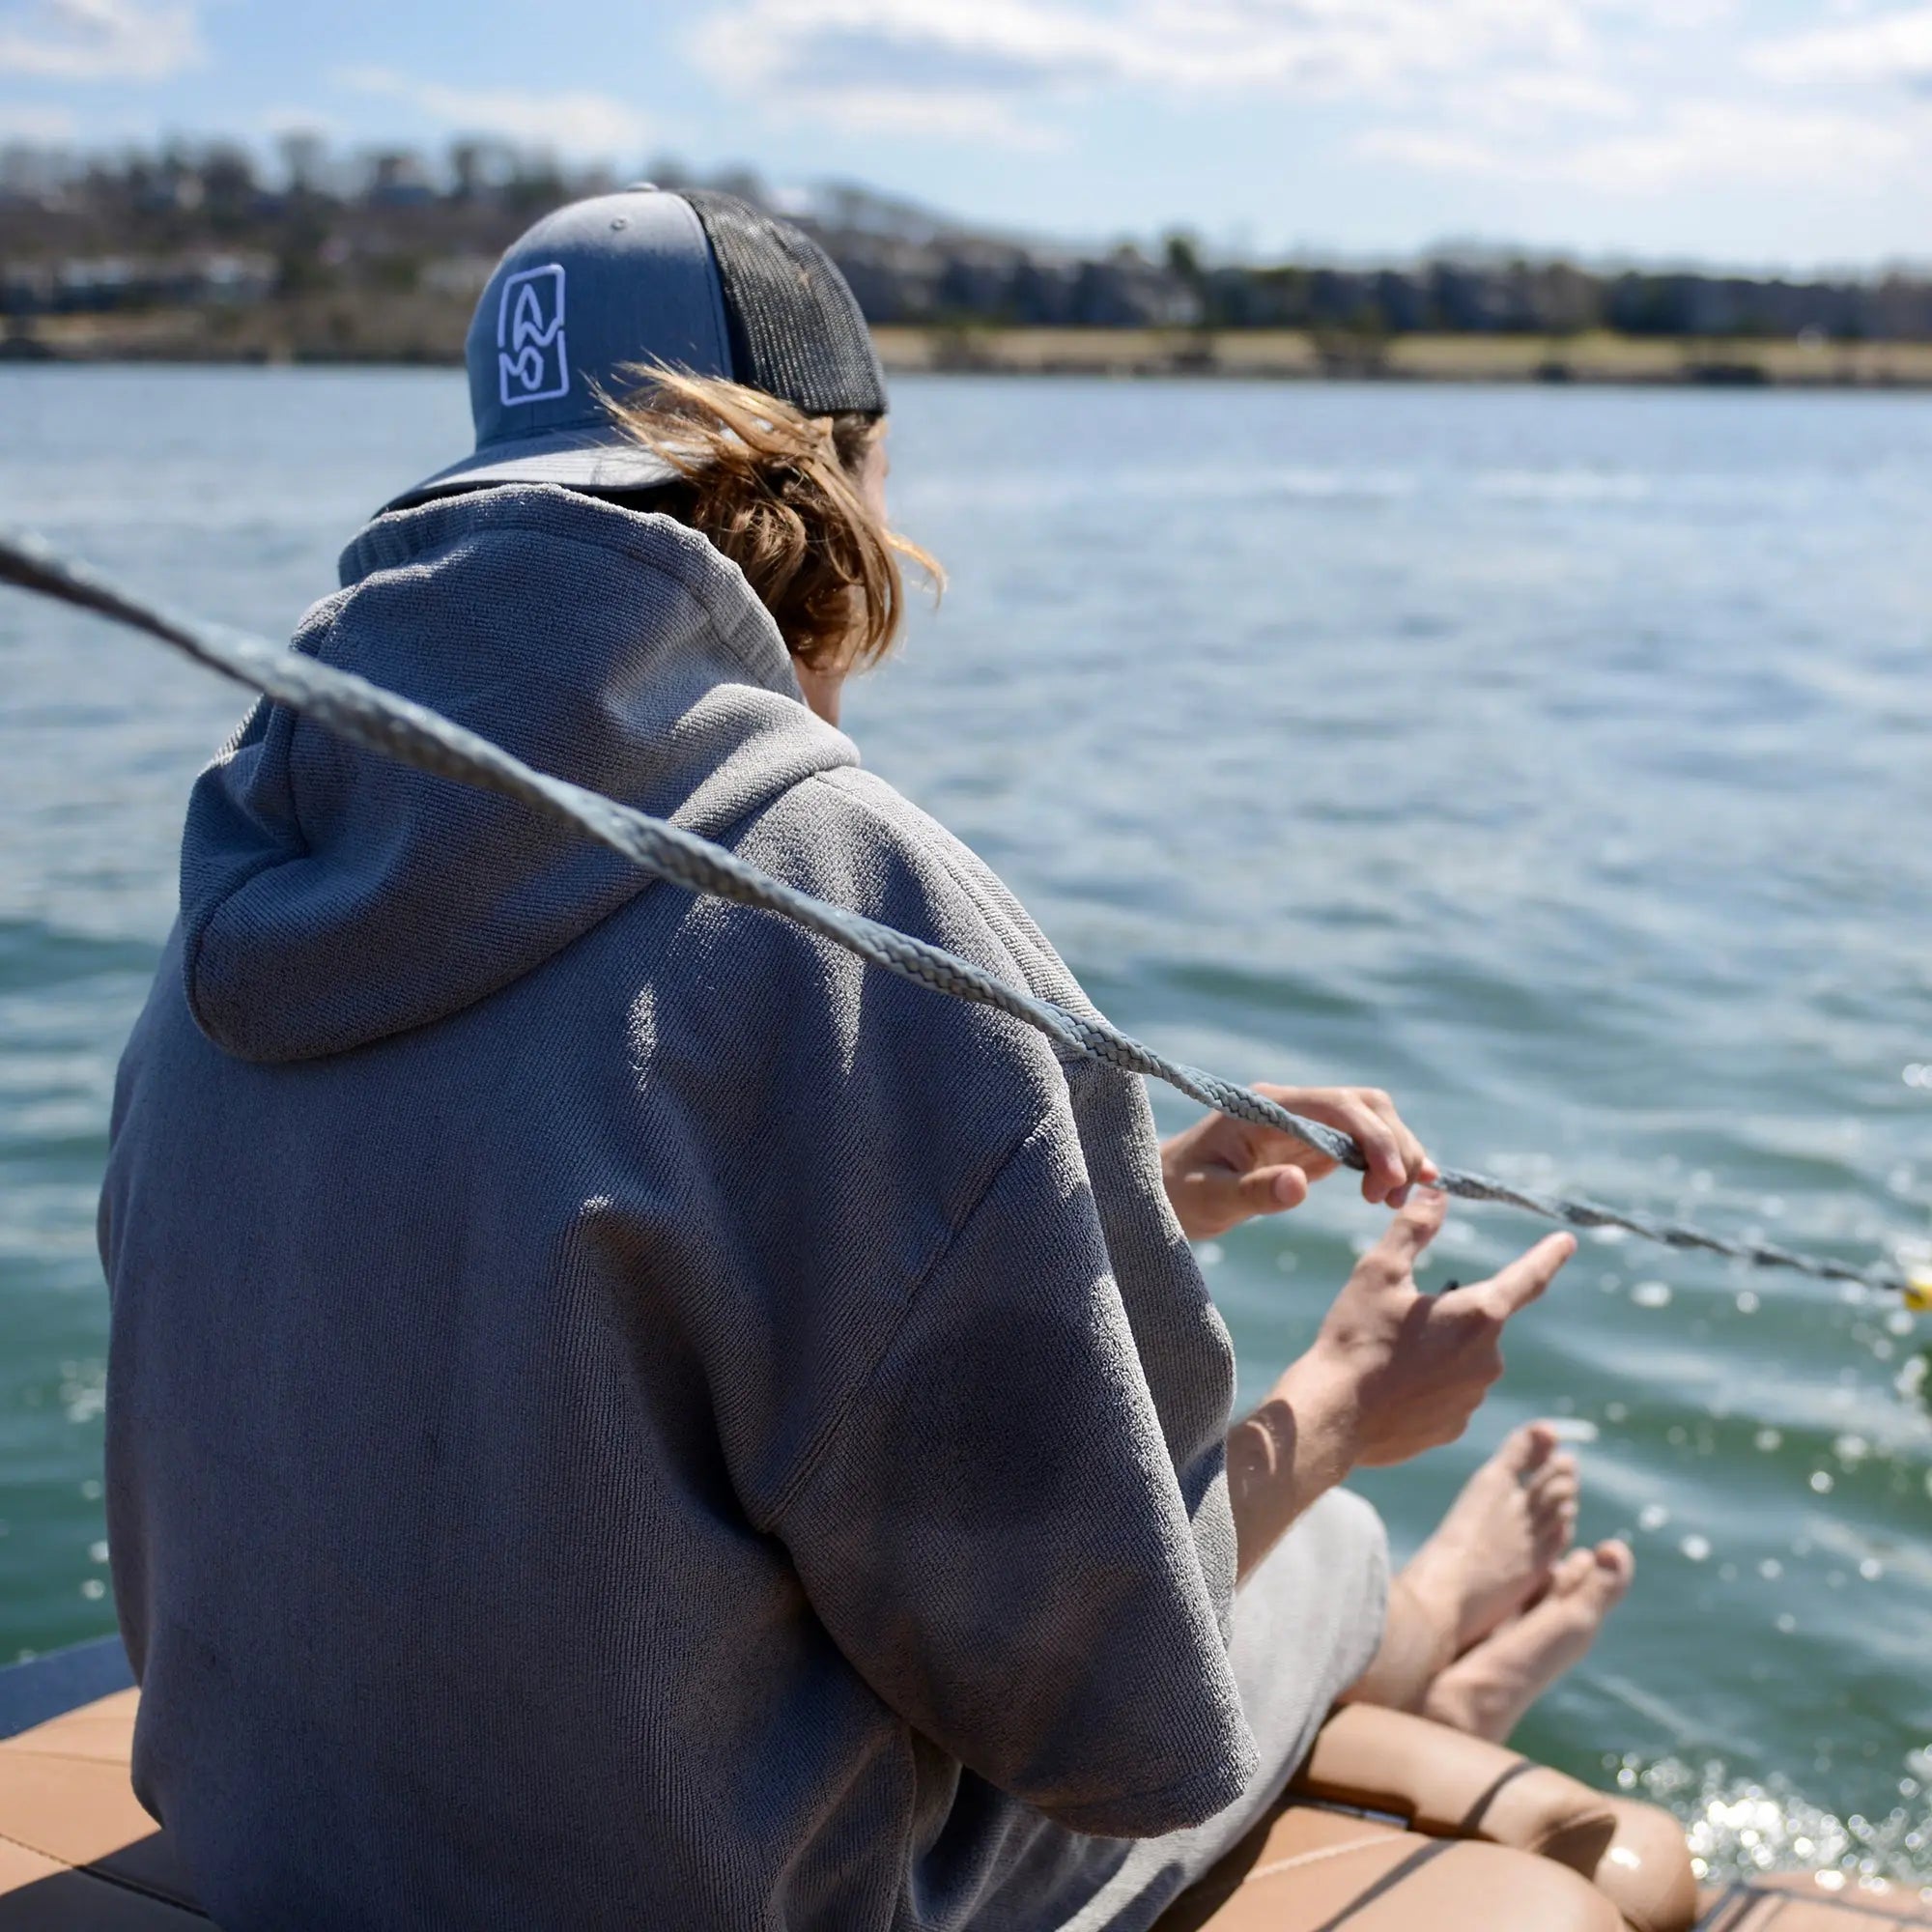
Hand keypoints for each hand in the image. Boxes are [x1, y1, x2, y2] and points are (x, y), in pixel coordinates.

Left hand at [1160, 1083, 1436, 1240]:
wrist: (1163, 1192)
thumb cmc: (1178, 1193)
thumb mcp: (1210, 1199)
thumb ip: (1253, 1192)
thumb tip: (1298, 1184)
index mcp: (1266, 1107)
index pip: (1336, 1105)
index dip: (1373, 1136)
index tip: (1390, 1179)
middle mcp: (1290, 1106)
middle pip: (1365, 1106)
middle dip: (1394, 1145)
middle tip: (1396, 1198)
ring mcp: (1304, 1123)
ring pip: (1370, 1121)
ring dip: (1396, 1154)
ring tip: (1396, 1201)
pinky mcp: (1310, 1145)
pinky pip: (1361, 1144)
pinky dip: (1386, 1163)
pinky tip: (1398, 1190)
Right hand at [1288, 1191, 1573, 1467]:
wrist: (1333, 1416)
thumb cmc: (1356, 1338)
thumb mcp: (1379, 1272)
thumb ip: (1414, 1229)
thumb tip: (1437, 1193)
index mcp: (1478, 1315)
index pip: (1528, 1277)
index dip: (1548, 1255)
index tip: (1566, 1241)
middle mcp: (1488, 1358)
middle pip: (1479, 1321)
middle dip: (1448, 1315)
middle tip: (1397, 1319)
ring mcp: (1473, 1397)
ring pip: (1462, 1358)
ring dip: (1436, 1351)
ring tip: (1385, 1357)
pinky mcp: (1455, 1426)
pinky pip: (1448, 1393)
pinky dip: (1426, 1385)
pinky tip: (1390, 1388)